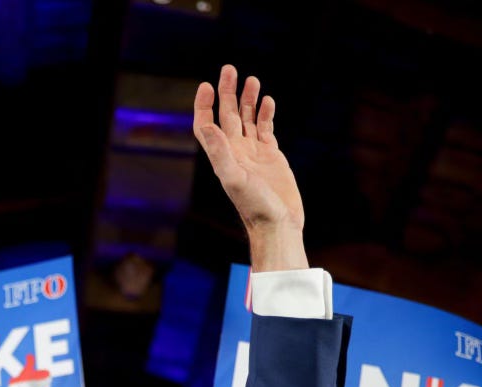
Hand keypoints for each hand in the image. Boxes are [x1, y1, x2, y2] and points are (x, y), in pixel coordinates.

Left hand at [192, 64, 307, 270]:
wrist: (277, 223)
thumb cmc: (255, 206)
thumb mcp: (234, 178)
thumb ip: (220, 152)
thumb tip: (207, 125)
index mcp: (223, 156)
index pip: (207, 125)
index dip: (204, 106)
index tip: (206, 86)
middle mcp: (235, 151)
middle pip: (228, 115)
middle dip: (227, 92)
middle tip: (229, 69)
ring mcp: (253, 152)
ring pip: (247, 119)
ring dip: (248, 99)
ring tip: (252, 79)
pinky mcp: (271, 155)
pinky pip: (265, 129)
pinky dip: (265, 115)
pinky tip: (267, 101)